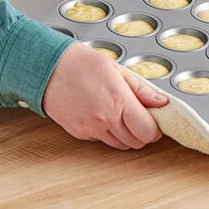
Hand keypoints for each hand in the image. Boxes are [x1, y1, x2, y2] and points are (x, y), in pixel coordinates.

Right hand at [43, 43, 167, 149]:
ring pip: (120, 145)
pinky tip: (105, 115)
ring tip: (122, 114)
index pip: (147, 131)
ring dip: (127, 134)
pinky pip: (102, 140)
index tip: (156, 120)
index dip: (156, 129)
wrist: (47, 69)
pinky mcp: (79, 134)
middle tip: (141, 116)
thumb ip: (142, 89)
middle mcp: (105, 119)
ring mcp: (90, 129)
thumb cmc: (81, 64)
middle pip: (136, 142)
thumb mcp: (117, 69)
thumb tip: (162, 102)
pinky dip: (110, 133)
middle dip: (143, 132)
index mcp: (118, 100)